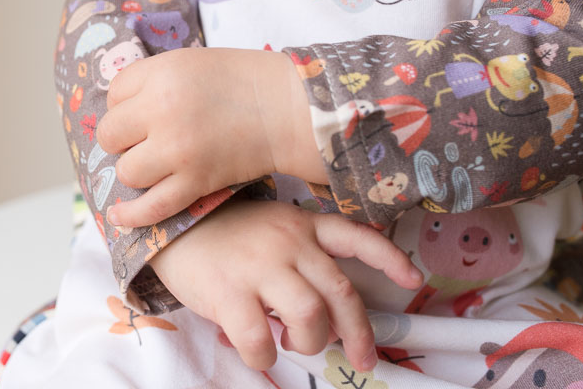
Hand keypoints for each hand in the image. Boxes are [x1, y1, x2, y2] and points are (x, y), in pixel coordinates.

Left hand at [96, 47, 323, 227]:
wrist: (286, 108)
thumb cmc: (239, 80)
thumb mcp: (188, 62)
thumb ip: (151, 81)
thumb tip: (115, 111)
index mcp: (161, 74)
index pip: (113, 95)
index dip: (125, 105)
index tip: (143, 110)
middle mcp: (162, 110)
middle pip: (111, 135)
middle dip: (124, 138)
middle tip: (148, 138)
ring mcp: (177, 150)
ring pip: (126, 171)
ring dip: (135, 170)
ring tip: (156, 162)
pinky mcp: (195, 182)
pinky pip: (151, 206)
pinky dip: (132, 215)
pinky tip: (119, 215)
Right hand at [148, 199, 423, 371]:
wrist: (169, 225)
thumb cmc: (221, 231)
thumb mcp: (267, 226)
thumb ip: (298, 256)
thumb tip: (322, 313)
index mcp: (300, 224)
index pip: (355, 237)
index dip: (389, 259)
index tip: (413, 279)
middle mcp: (287, 243)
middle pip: (340, 292)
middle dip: (359, 331)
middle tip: (364, 357)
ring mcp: (259, 267)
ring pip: (310, 315)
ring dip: (310, 341)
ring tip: (295, 343)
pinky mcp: (229, 292)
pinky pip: (260, 338)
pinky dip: (264, 355)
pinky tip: (258, 350)